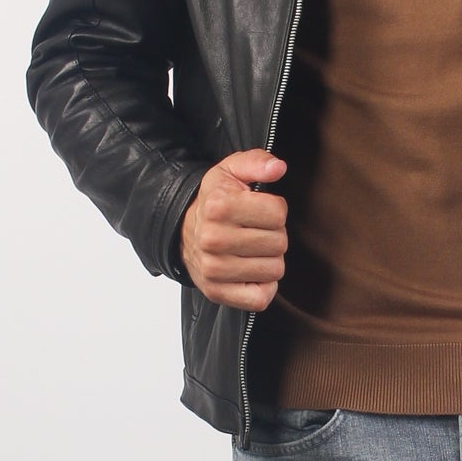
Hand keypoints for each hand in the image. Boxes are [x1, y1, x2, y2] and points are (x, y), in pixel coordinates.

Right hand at [179, 150, 288, 306]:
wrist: (182, 231)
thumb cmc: (214, 201)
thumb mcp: (231, 171)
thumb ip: (256, 162)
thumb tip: (278, 167)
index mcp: (219, 206)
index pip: (278, 213)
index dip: (274, 210)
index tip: (258, 210)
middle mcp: (213, 239)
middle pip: (279, 243)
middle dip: (273, 235)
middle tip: (254, 231)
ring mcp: (214, 269)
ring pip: (274, 270)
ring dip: (268, 260)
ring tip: (250, 250)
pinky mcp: (217, 292)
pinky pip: (261, 297)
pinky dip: (262, 287)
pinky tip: (250, 272)